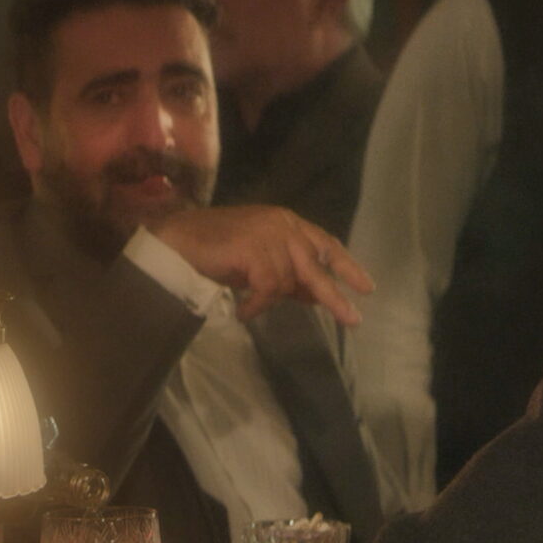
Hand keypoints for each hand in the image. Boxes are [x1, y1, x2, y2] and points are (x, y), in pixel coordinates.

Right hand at [145, 205, 374, 324]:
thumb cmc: (215, 251)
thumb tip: (316, 296)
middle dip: (334, 295)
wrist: (176, 243)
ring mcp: (268, 234)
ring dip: (269, 298)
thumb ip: (288, 275)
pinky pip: (267, 288)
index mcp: (286, 222)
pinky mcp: (253, 248)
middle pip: (317, 264)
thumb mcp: (259, 264)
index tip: (366, 288)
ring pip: (288, 280)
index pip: (325, 244)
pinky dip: (256, 304)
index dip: (346, 266)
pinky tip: (242, 311)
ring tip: (249, 306)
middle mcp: (282, 224)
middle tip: (353, 321)